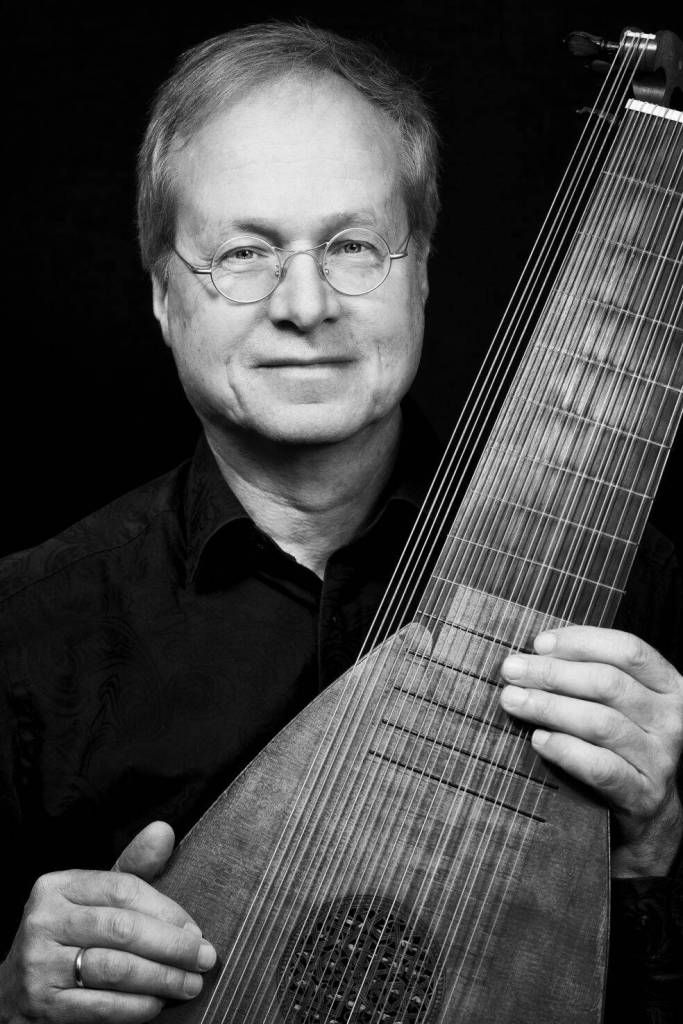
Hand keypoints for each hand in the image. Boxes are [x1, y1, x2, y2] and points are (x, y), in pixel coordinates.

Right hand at [0, 821, 215, 1022]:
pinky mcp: (43, 1006)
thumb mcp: (94, 898)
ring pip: (115, 969)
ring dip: (162, 978)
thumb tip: (164, 831)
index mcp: (58, 886)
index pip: (123, 889)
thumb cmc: (69, 936)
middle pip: (122, 929)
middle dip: (172, 946)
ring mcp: (39, 964)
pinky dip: (136, 1007)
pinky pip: (101, 1006)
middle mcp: (44, 921)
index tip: (195, 929)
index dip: (166, 910)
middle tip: (204, 958)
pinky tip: (157, 1004)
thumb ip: (132, 868)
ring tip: (190, 984)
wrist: (13, 990)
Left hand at [499, 626, 682, 877]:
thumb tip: (534, 651)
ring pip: (601, 722)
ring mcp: (660, 758)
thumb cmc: (620, 742)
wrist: (648, 810)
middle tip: (511, 671)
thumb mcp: (617, 702)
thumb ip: (588, 673)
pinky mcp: (642, 793)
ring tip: (513, 700)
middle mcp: (670, 719)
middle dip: (553, 673)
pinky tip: (538, 739)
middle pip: (609, 683)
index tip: (538, 643)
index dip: (580, 641)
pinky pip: (599, 767)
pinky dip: (565, 750)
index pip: (628, 650)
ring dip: (550, 707)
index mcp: (668, 685)